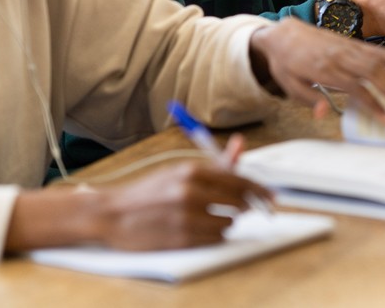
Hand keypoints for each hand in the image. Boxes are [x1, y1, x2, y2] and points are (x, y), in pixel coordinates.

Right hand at [94, 160, 270, 250]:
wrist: (113, 213)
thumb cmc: (149, 191)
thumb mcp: (180, 170)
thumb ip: (215, 162)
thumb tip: (240, 144)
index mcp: (193, 171)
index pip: (240, 181)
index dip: (260, 190)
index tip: (271, 196)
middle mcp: (191, 193)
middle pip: (239, 203)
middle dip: (242, 206)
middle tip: (239, 207)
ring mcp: (186, 217)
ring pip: (228, 223)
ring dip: (225, 221)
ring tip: (207, 216)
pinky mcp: (181, 239)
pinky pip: (214, 239)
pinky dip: (212, 235)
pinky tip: (198, 228)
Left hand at [249, 19, 384, 120]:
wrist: (285, 34)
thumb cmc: (287, 63)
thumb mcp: (289, 85)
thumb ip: (308, 99)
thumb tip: (323, 114)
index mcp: (324, 70)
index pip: (355, 88)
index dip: (373, 104)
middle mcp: (339, 57)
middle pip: (371, 73)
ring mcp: (347, 47)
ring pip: (376, 61)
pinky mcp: (351, 42)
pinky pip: (374, 49)